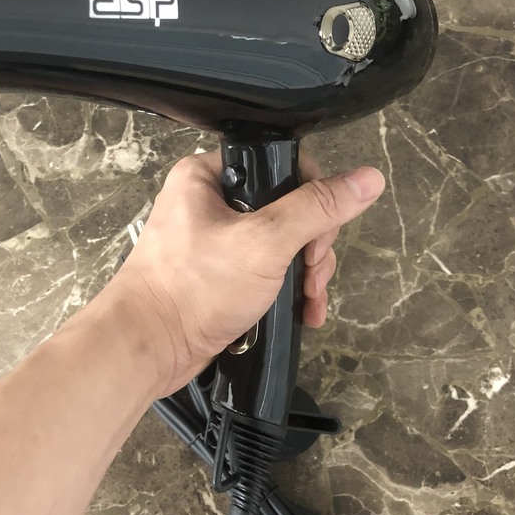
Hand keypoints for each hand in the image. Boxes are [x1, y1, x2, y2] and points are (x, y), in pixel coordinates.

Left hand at [109, 150, 384, 396]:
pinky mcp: (220, 275)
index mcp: (209, 176)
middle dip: (312, 247)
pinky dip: (287, 289)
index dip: (313, 198)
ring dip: (305, 273)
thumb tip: (366, 179)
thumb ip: (317, 209)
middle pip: (289, 208)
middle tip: (313, 276)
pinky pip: (267, 270)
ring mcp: (216, 241)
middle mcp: (210, 202)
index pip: (282, 166)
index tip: (320, 235)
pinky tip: (303, 312)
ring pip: (282, 243)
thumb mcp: (264, 242)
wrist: (148, 348)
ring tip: (310, 302)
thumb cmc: (192, 288)